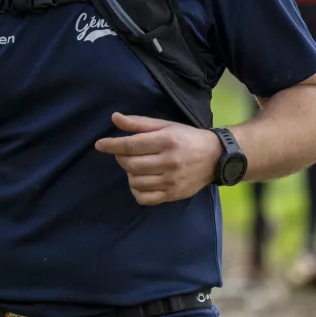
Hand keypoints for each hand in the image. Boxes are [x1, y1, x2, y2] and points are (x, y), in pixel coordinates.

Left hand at [94, 113, 221, 205]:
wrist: (215, 157)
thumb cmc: (187, 138)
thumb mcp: (165, 125)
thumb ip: (139, 123)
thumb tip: (114, 118)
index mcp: (167, 141)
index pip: (132, 145)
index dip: (112, 145)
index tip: (100, 145)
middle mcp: (169, 162)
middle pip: (131, 164)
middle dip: (121, 158)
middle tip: (124, 153)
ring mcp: (171, 181)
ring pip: (135, 182)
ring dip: (129, 173)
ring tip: (136, 166)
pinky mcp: (173, 195)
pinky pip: (144, 198)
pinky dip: (136, 190)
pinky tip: (140, 180)